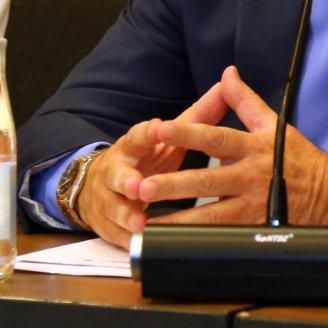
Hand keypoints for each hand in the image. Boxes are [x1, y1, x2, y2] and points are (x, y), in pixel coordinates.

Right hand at [77, 82, 228, 245]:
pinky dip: (126, 239)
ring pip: (115, 206)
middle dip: (128, 180)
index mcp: (134, 144)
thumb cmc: (144, 158)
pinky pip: (115, 233)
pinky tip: (138, 243)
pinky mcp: (108, 223)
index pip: (139, 134)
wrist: (100, 184)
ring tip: (139, 221)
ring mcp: (109, 197)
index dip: (148, 132)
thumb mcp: (168, 136)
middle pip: (119, 174)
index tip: (158, 128)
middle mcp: (118, 169)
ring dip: (127, 214)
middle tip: (139, 185)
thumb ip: (198, 115)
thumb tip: (227, 84)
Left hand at [141, 66, 327, 228]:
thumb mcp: (273, 125)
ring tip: (150, 222)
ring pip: (212, 215)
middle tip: (144, 186)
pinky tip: (177, 243)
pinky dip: (199, 239)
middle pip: (208, 180)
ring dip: (179, 220)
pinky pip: (223, 236)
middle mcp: (251, 176)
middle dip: (174, 184)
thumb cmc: (299, 159)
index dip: (188, 132)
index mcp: (254, 147)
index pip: (216, 137)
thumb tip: (227, 74)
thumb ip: (245, 101)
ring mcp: (253, 206)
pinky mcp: (255, 228)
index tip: (161, 129)